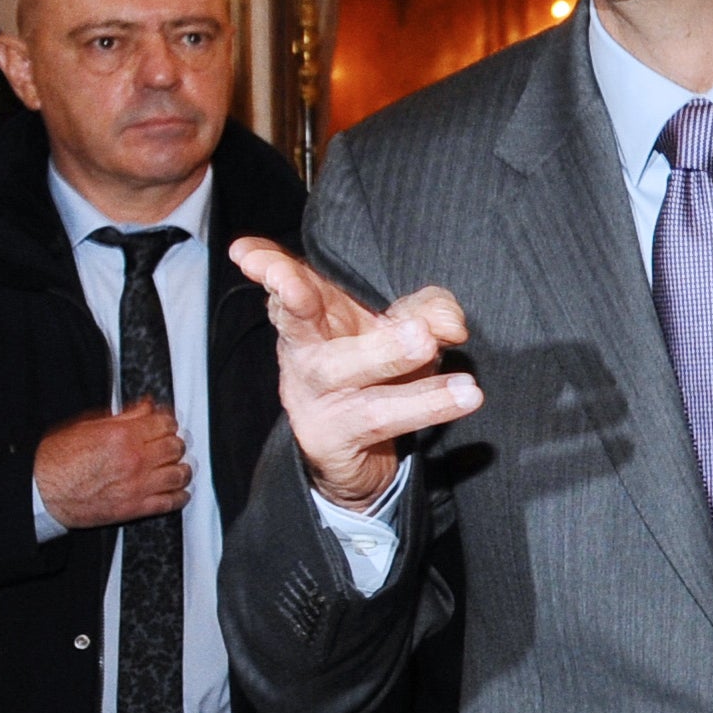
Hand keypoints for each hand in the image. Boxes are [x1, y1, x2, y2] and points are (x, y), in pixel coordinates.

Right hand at [36, 402, 189, 528]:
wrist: (41, 491)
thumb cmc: (56, 459)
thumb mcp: (88, 426)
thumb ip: (124, 417)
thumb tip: (146, 406)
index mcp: (123, 436)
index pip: (166, 424)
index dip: (167, 423)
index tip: (165, 426)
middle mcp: (135, 460)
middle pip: (176, 447)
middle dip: (174, 444)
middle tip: (168, 445)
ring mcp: (138, 485)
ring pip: (179, 474)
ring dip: (180, 469)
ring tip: (175, 466)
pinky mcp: (135, 508)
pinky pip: (171, 502)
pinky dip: (179, 496)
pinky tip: (177, 491)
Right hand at [229, 239, 480, 509]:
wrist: (358, 456)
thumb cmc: (377, 374)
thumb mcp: (403, 331)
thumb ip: (428, 312)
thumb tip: (451, 324)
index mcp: (314, 317)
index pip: (287, 285)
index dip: (267, 266)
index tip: (247, 255)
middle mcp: (304, 352)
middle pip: (297, 319)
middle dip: (298, 297)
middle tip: (341, 283)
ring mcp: (314, 395)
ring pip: (345, 369)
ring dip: (388, 353)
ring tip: (426, 340)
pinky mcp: (334, 436)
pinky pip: (382, 417)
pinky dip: (427, 403)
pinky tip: (465, 395)